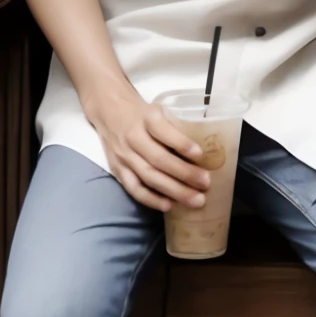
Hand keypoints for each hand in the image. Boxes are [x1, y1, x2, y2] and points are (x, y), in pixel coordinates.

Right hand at [84, 75, 212, 211]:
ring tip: (195, 200)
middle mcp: (133, 136)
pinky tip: (169, 206)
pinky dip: (151, 199)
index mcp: (147, 117)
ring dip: (173, 190)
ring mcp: (124, 155)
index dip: (181, 144)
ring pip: (149, 176)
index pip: (163, 131)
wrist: (109, 111)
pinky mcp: (117, 170)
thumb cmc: (144, 114)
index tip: (200, 155)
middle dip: (184, 174)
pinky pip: (134, 188)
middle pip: (159, 159)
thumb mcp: (159, 111)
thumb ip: (176, 127)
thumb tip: (206, 151)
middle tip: (206, 184)